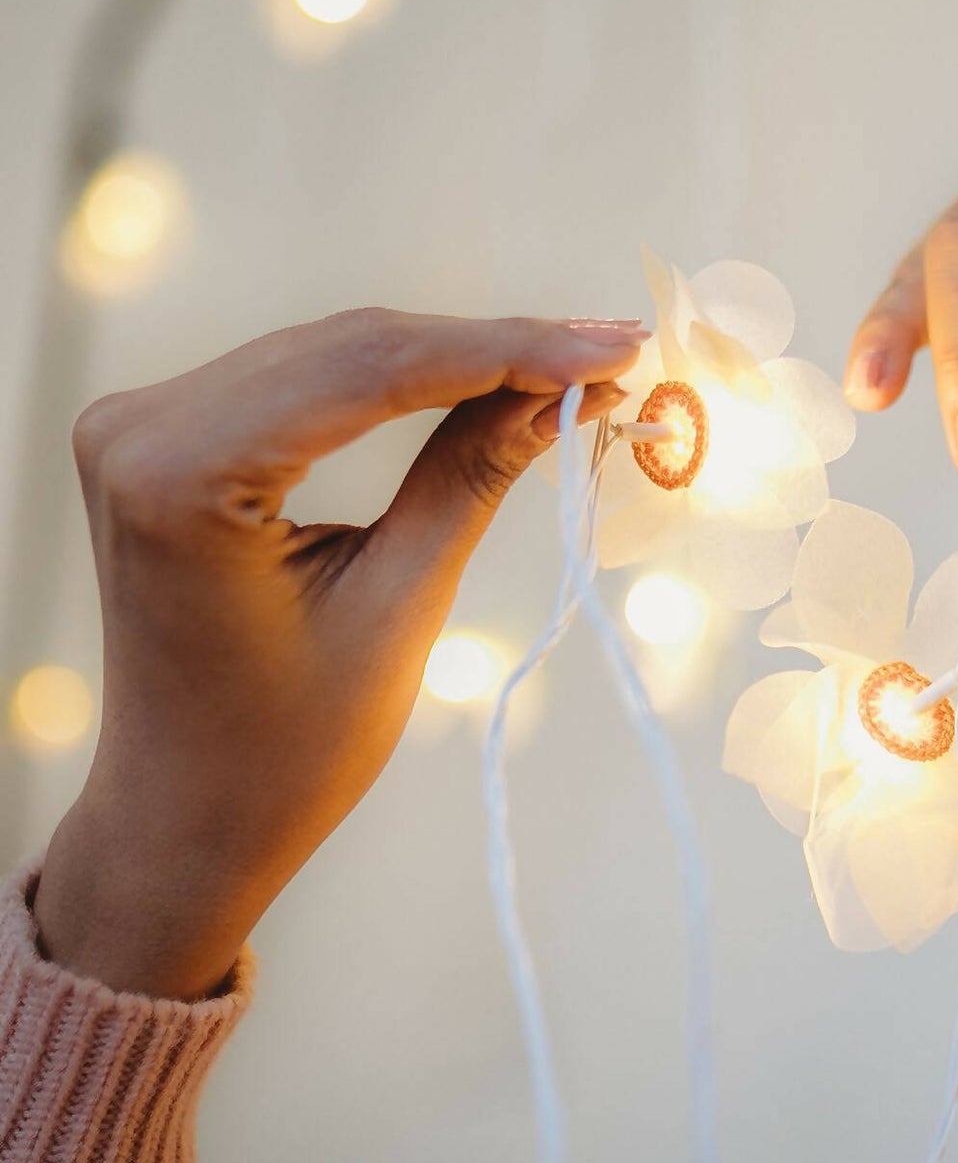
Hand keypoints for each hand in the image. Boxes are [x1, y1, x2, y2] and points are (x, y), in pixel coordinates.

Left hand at [33, 310, 645, 998]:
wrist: (183, 817)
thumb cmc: (286, 750)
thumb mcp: (396, 607)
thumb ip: (472, 476)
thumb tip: (568, 386)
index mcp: (179, 478)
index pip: (371, 372)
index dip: (504, 349)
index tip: (613, 345)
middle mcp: (141, 429)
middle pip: (351, 348)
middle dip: (490, 347)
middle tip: (611, 351)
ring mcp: (140, 425)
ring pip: (333, 352)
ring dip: (452, 355)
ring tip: (571, 362)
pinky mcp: (161, 434)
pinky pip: (301, 380)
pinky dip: (395, 378)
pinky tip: (482, 374)